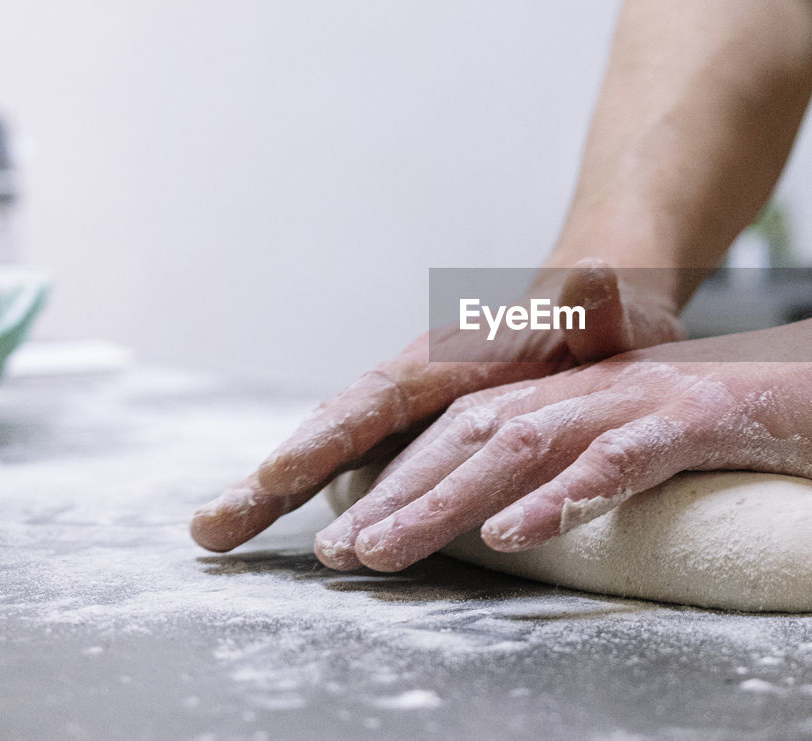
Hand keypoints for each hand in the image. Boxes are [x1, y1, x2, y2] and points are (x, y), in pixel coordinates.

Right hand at [189, 260, 683, 552]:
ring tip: (213, 535)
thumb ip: (593, 305)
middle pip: (336, 431)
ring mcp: (416, 415)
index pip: (385, 397)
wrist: (597, 308)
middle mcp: (420, 384)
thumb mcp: (603, 310)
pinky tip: (286, 535)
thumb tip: (593, 277)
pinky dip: (324, 499)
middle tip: (208, 527)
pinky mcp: (426, 438)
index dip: (334, 435)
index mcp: (456, 356)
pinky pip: (367, 470)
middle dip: (272, 478)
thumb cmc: (600, 314)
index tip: (282, 470)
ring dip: (276, 494)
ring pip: (339, 454)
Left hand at [312, 311, 811, 571]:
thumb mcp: (673, 442)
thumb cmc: (774, 417)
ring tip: (383, 550)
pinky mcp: (702, 418)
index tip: (352, 537)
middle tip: (337, 554)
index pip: (478, 436)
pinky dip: (563, 498)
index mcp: (590, 397)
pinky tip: (514, 534)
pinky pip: (620, 460)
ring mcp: (648, 398)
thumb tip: (550, 512)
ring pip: (524, 445)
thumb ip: (612, 465)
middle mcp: (603, 389)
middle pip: (476, 438)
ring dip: (447, 500)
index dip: (409, 483)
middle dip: (400, 496)